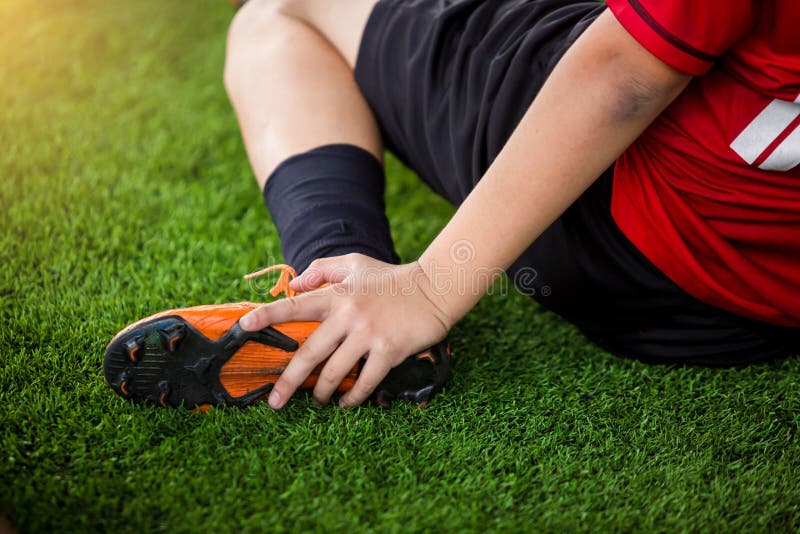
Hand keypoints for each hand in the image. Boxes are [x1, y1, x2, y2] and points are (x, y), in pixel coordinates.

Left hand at [238, 254, 453, 407]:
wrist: (434, 289)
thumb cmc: (392, 278)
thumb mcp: (355, 263)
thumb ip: (323, 269)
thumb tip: (296, 285)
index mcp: (336, 295)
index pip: (295, 306)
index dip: (267, 315)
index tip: (244, 327)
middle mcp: (348, 315)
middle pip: (309, 353)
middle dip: (289, 381)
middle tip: (274, 401)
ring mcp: (368, 335)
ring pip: (335, 373)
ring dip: (323, 393)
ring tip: (317, 402)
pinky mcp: (388, 351)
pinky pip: (365, 382)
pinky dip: (353, 398)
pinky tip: (346, 405)